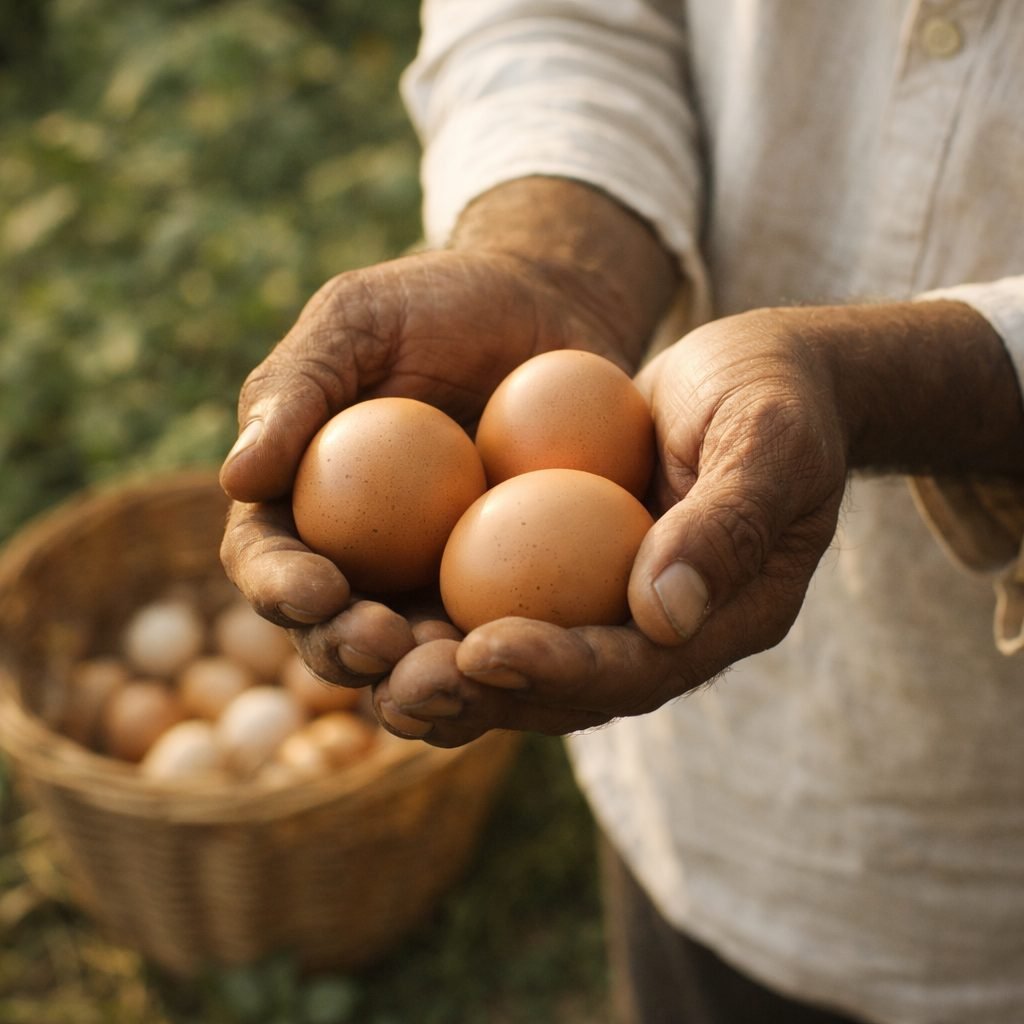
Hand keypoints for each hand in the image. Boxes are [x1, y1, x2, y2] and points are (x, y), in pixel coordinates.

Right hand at [218, 177, 677, 690]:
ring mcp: (435, 582)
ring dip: (422, 680)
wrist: (542, 311)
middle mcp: (361, 558)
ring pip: (414, 657)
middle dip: (346, 650)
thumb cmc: (437, 305)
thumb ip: (294, 390)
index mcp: (303, 503)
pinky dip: (505, 663)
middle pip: (333, 631)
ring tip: (452, 674)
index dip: (280, 585)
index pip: (268, 559)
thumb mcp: (358, 320)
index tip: (317, 588)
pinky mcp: (509, 592)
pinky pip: (502, 640)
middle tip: (382, 643)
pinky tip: (526, 662)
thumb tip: (237, 478)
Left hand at [376, 307, 849, 745]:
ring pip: (523, 666)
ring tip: (366, 666)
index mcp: (724, 621)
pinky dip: (442, 618)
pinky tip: (372, 604)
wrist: (760, 379)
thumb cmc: (778, 396)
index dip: (559, 668)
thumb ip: (728, 523)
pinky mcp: (573, 574)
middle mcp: (663, 635)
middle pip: (566, 693)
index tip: (481, 650)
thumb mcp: (770, 442)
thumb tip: (661, 612)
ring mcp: (615, 608)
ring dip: (445, 676)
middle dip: (481, 696)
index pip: (635, 668)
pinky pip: (503, 607)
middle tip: (398, 686)